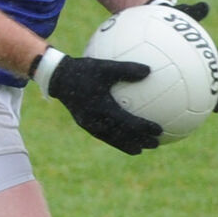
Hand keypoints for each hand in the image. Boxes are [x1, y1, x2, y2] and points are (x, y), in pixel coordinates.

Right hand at [33, 48, 161, 154]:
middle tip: (156, 144)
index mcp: (103, 108)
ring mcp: (89, 124)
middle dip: (140, 142)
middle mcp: (96, 120)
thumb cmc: (83, 70)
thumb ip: (127, 69)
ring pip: (112, 140)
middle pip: (122, 136)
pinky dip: (115, 140)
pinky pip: (103, 135)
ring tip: (140, 149)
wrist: (58, 77)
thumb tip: (149, 70)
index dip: (145, 128)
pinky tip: (121, 138)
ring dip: (127, 145)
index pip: (129, 122)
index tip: (159, 130)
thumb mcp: (105, 66)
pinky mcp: (84, 124)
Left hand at [149, 0, 217, 108]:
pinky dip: (169, 99)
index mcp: (204, 49)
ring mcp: (185, 69)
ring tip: (195, 117)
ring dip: (197, 103)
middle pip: (211, 80)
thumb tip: (205, 5)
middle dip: (216, 95)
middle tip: (217, 107)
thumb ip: (194, 11)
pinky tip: (162, 110)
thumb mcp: (182, 12)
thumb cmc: (171, 15)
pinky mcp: (171, 74)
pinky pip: (171, 88)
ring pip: (193, 89)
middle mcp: (198, 61)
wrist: (156, 20)